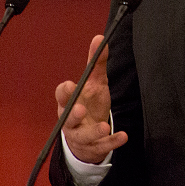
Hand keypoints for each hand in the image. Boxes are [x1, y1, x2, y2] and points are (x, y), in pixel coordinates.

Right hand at [56, 34, 128, 163]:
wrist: (89, 135)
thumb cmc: (89, 104)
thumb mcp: (94, 83)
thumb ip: (95, 64)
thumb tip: (100, 38)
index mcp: (68, 102)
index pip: (61, 96)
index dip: (64, 92)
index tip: (70, 85)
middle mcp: (70, 120)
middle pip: (67, 119)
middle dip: (72, 115)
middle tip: (80, 109)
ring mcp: (80, 136)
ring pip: (82, 136)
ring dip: (93, 132)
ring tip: (104, 126)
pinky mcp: (93, 147)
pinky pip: (101, 147)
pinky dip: (111, 142)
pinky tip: (123, 136)